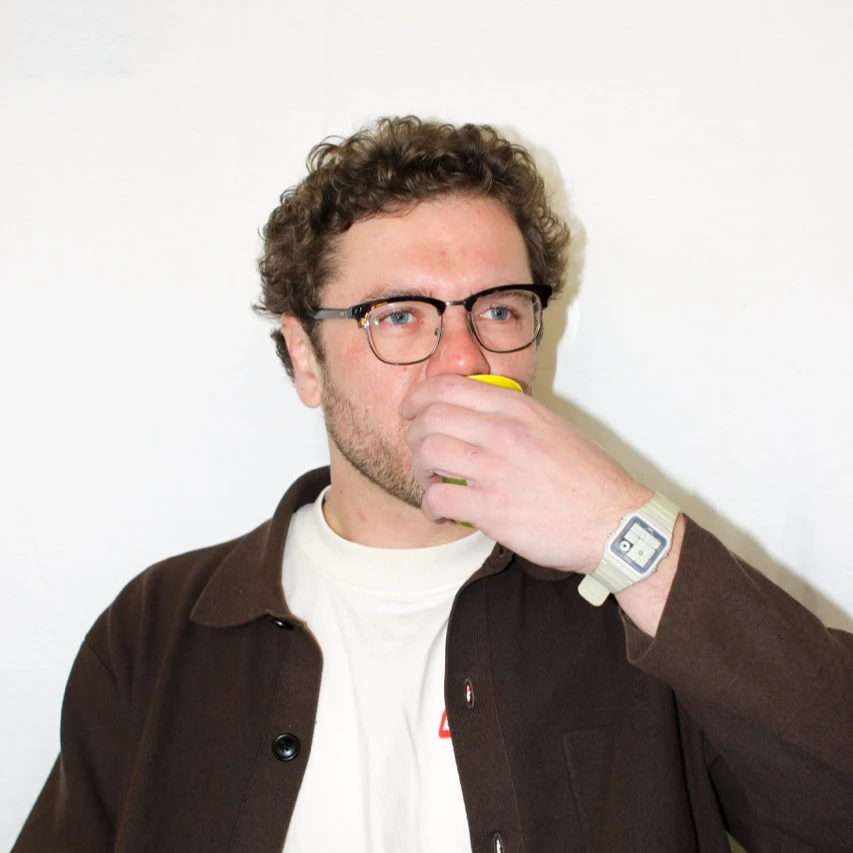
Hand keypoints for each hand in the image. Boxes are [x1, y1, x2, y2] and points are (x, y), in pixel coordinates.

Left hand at [400, 374, 652, 574]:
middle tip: (421, 452)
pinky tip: (441, 513)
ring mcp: (495, 469)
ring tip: (433, 484)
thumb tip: (478, 414)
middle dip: (414, 436)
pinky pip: (437, 500)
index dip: (418, 397)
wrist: (614, 523)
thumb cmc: (589, 481)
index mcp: (518, 408)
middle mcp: (503, 432)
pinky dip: (430, 508)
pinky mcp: (491, 508)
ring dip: (421, 472)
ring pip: (427, 454)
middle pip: (429, 419)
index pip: (448, 386)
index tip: (410, 410)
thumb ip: (515, 416)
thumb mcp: (553, 428)